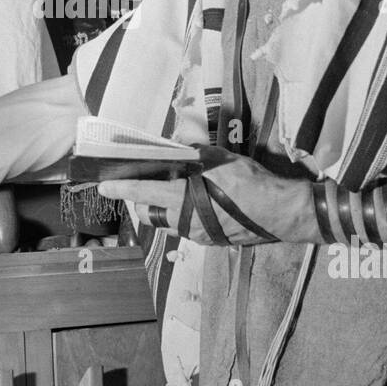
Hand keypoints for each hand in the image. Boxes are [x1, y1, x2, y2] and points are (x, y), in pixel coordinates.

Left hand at [97, 145, 316, 246]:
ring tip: (171, 195)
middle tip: (145, 188)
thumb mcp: (224, 160)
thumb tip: (183, 143)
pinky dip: (182, 217)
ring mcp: (199, 235)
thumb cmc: (253, 183)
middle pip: (149, 214)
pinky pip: (187, 230)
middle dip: (141, 202)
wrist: (282, 213)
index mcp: (185, 199)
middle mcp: (187, 222)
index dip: (122, 189)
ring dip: (163, 211)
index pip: (143, 193)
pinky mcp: (211, 242)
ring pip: (167, 224)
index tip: (104, 187)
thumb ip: (198, 153)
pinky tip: (195, 205)